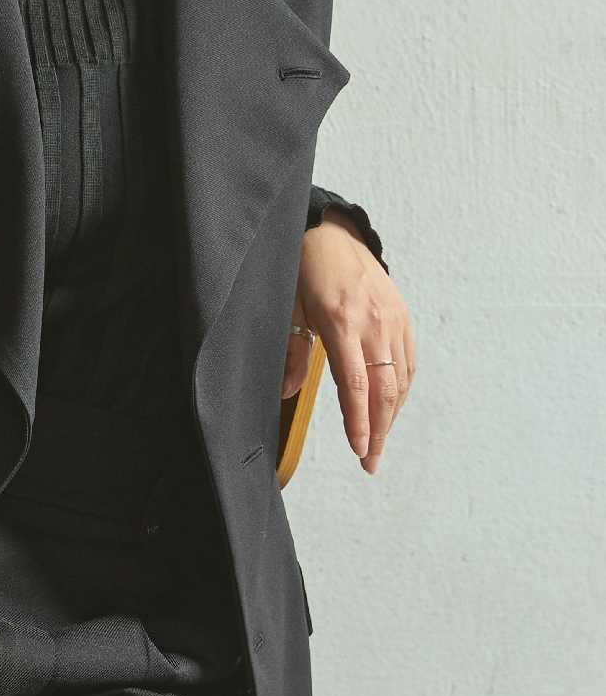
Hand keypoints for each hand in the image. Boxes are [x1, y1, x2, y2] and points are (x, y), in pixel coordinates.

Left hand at [283, 209, 415, 474]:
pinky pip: (408, 361)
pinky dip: (401, 388)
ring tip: (378, 442)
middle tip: (370, 462)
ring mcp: (392, 319)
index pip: (355, 384)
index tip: (358, 450)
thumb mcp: (289, 311)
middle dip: (379, 431)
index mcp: (341, 322)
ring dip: (391, 415)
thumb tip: (288, 393)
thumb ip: (292, 353)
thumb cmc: (303, 272)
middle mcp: (373, 323)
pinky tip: (391, 407)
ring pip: (400, 379)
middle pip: (384, 389)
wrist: (332, 233)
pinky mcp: (402, 315)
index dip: (358, 422)